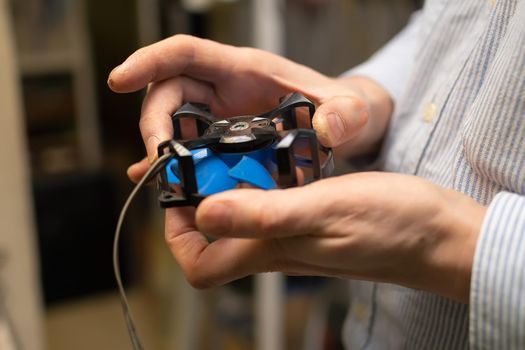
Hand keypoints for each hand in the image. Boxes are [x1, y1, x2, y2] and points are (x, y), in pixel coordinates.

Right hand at [107, 35, 392, 181]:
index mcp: (245, 70)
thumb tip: (325, 128)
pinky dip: (174, 163)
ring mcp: (223, 114)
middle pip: (169, 93)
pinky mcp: (224, 138)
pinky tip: (164, 184)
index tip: (118, 80)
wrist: (347, 127)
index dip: (149, 61)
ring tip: (155, 177)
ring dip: (160, 148)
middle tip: (158, 160)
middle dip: (154, 124)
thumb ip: (346, 116)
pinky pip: (189, 147)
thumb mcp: (352, 111)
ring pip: (174, 122)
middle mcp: (226, 89)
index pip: (186, 54)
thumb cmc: (346, 110)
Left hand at [164, 172, 485, 301]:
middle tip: (208, 157)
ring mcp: (296, 234)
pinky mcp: (315, 218)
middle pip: (215, 236)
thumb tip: (205, 214)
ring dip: (231, 184)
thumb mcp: (323, 210)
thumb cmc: (391, 226)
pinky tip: (276, 155)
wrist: (438, 234)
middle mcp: (277, 248)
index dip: (178, 234)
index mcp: (271, 251)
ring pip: (243, 216)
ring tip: (236, 149)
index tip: (181, 192)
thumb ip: (263, 214)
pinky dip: (264, 179)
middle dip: (200, 197)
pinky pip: (273, 203)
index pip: (201, 266)